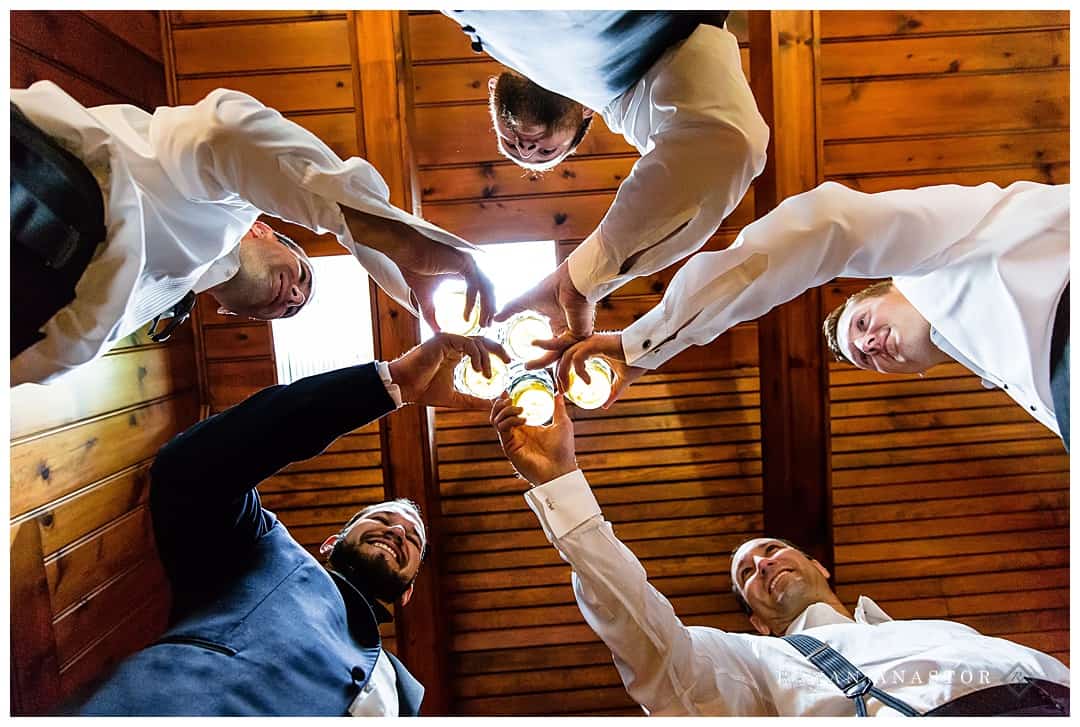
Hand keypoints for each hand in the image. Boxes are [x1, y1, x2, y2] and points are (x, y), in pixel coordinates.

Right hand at [342, 207, 495, 328]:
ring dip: (486, 308)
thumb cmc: (413, 267)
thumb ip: (431, 314)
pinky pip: (474, 286)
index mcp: (464, 269)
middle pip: (488, 289)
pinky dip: (472, 302)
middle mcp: (469, 265)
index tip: (482, 322)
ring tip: (482, 324)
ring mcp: (468, 262)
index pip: (481, 289)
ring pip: (486, 288)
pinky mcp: (464, 264)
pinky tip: (466, 316)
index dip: (484, 305)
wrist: (405, 252)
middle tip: (487, 326)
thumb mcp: (425, 298)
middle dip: (490, 309)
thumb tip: (436, 331)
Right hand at [388, 333, 509, 409]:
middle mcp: (453, 345)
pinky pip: (467, 342)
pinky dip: (476, 355)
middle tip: (509, 360)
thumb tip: (491, 406)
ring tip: (486, 374)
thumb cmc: (423, 391)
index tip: (507, 364)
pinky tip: (478, 369)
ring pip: (477, 342)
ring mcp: (448, 341)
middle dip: (498, 349)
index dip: (495, 353)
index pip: (480, 348)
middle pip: (482, 340)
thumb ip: (472, 400)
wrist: (405, 387)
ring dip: (486, 358)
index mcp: (456, 355)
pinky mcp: (443, 340)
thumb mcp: (454, 398)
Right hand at [490, 392, 577, 484]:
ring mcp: (511, 440)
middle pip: (498, 414)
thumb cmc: (563, 450)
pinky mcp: (509, 447)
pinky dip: (510, 420)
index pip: (510, 411)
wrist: (560, 469)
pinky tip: (522, 420)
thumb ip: (558, 407)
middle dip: (501, 403)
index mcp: (527, 427)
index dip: (506, 400)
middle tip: (510, 397)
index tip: (509, 390)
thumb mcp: (562, 423)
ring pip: (496, 420)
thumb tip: (558, 392)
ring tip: (519, 409)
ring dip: (506, 410)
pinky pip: (502, 429)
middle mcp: (516, 433)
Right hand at [495, 261, 594, 368]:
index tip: (524, 364)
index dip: (540, 356)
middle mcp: (568, 331)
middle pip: (556, 354)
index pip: (551, 347)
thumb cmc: (552, 286)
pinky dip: (547, 345)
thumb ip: (511, 310)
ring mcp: (576, 333)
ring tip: (528, 365)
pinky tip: (534, 343)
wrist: (568, 278)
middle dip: (541, 363)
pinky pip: (562, 344)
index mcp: (559, 325)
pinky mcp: (580, 332)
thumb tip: (495, 318)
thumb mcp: (525, 301)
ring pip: (560, 354)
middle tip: (526, 368)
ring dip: (544, 361)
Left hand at [556, 332, 645, 408]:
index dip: (563, 373)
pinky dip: (579, 371)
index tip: (563, 389)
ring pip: (566, 356)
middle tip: (561, 392)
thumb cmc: (636, 361)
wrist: (647, 352)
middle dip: (558, 375)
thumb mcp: (621, 380)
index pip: (569, 358)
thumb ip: (612, 391)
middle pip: (563, 357)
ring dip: (563, 374)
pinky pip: (578, 357)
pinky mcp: (594, 343)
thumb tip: (605, 405)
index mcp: (591, 348)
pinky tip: (588, 381)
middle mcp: (588, 343)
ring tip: (568, 389)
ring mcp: (590, 342)